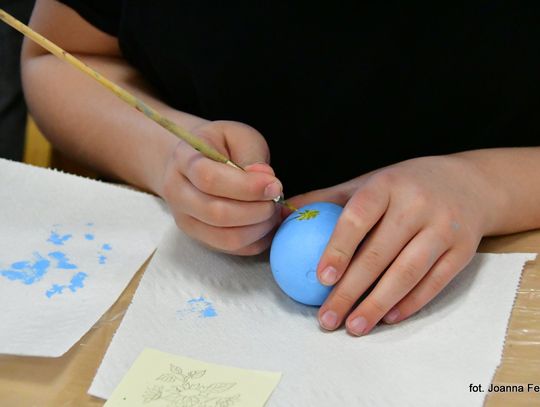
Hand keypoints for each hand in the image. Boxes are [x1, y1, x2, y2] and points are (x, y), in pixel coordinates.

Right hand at [160, 120, 282, 254]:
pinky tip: (267, 223)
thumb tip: (265, 180)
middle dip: (257, 210)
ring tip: (273, 210)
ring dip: (259, 228)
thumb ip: (252, 155)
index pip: (209, 179)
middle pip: (216, 213)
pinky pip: (233, 250)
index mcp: (184, 160)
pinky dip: (258, 240)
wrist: (195, 162)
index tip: (273, 184)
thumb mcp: (238, 135)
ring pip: (226, 238)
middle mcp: (178, 194)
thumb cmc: (220, 146)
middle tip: (276, 198)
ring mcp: (187, 220)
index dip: (246, 186)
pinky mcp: (201, 239)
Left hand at [287, 154, 503, 334]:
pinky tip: (387, 318)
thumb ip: (327, 199)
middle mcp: (417, 205)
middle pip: (380, 253)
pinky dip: (410, 303)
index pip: (359, 217)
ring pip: (408, 273)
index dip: (339, 247)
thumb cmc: (404, 186)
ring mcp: (444, 228)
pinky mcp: (463, 250)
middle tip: (327, 318)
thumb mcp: (368, 182)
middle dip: (351, 291)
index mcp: (387, 185)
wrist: (468, 184)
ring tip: (353, 327)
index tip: (321, 278)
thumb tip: (282, 215)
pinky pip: (434, 282)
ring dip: (378, 305)